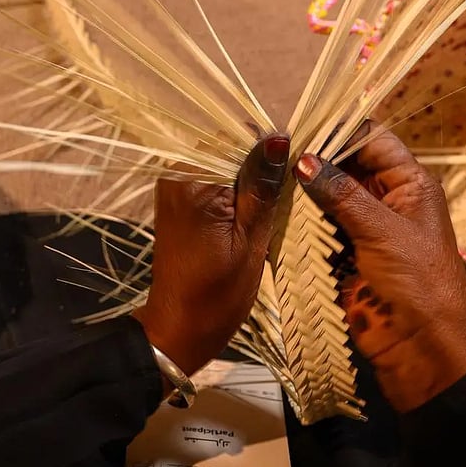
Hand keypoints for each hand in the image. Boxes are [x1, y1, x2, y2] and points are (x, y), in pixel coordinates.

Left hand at [133, 133, 289, 377]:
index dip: (272, 155)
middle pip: (232, 148)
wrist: (178, 329)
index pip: (241, 138)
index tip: (290, 183)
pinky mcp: (179, 199)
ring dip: (250, 183)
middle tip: (279, 207)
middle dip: (260, 169)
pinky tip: (249, 219)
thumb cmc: (217, 294)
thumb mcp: (250, 241)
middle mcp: (178, 174)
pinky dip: (236, 194)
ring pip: (226, 163)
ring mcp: (175, 186)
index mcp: (194, 180)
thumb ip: (262, 186)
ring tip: (265, 216)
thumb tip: (278, 137)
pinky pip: (215, 179)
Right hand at [294, 125, 465, 410]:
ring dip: (302, 189)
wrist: (421, 351)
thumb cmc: (418, 284)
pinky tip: (273, 208)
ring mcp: (362, 226)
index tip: (301, 127)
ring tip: (268, 175)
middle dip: (314, 158)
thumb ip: (342, 193)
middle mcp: (385, 198)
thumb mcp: (382, 231)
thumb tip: (304, 159)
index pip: (373, 139)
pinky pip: (317, 227)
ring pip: (327, 195)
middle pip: (345, 164)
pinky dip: (298, 219)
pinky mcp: (342, 253)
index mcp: (409, 184)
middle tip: (275, 152)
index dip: (340, 130)